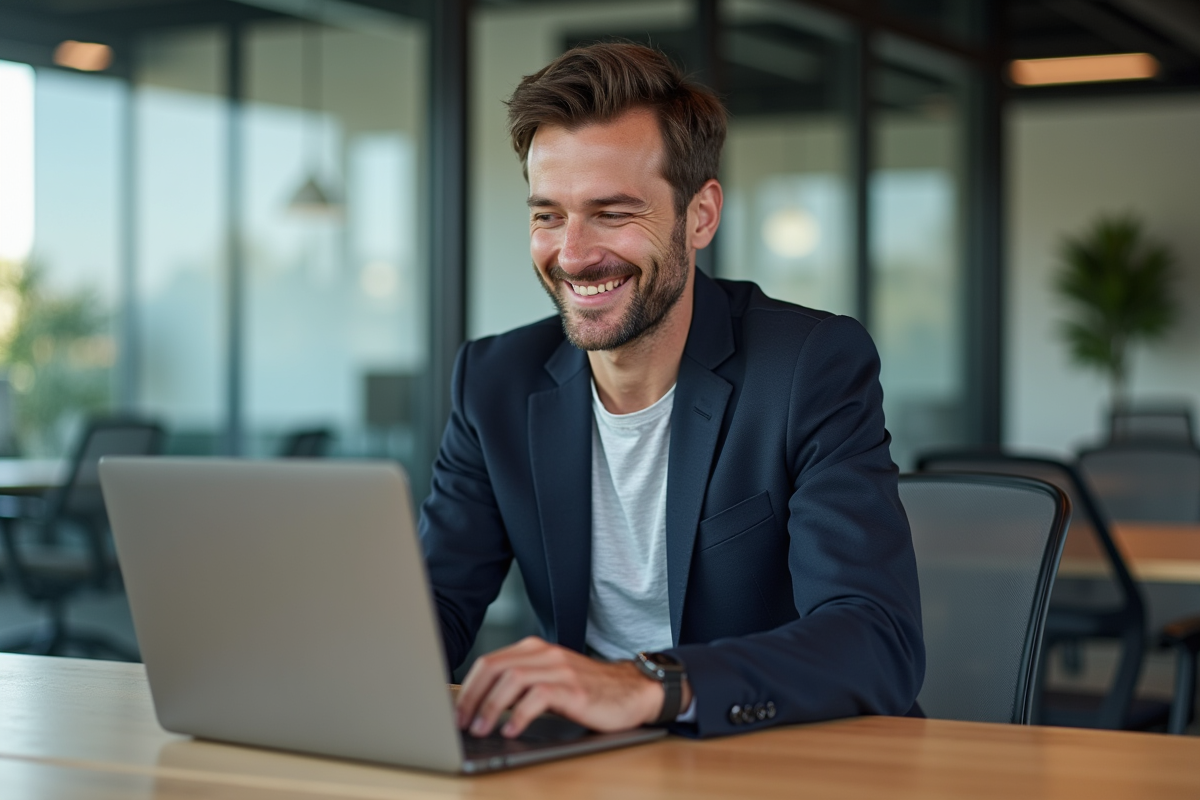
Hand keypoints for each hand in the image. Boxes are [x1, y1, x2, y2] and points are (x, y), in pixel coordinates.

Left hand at [455, 636, 673, 737]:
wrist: (632, 690)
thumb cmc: (589, 690)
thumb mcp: (550, 681)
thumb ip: (521, 686)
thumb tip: (482, 707)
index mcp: (534, 650)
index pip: (489, 662)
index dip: (468, 687)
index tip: (456, 711)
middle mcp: (544, 654)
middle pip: (494, 668)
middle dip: (472, 697)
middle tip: (461, 723)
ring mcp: (560, 669)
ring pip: (512, 679)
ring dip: (491, 706)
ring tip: (482, 729)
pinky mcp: (574, 689)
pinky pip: (538, 697)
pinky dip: (519, 715)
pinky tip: (512, 730)